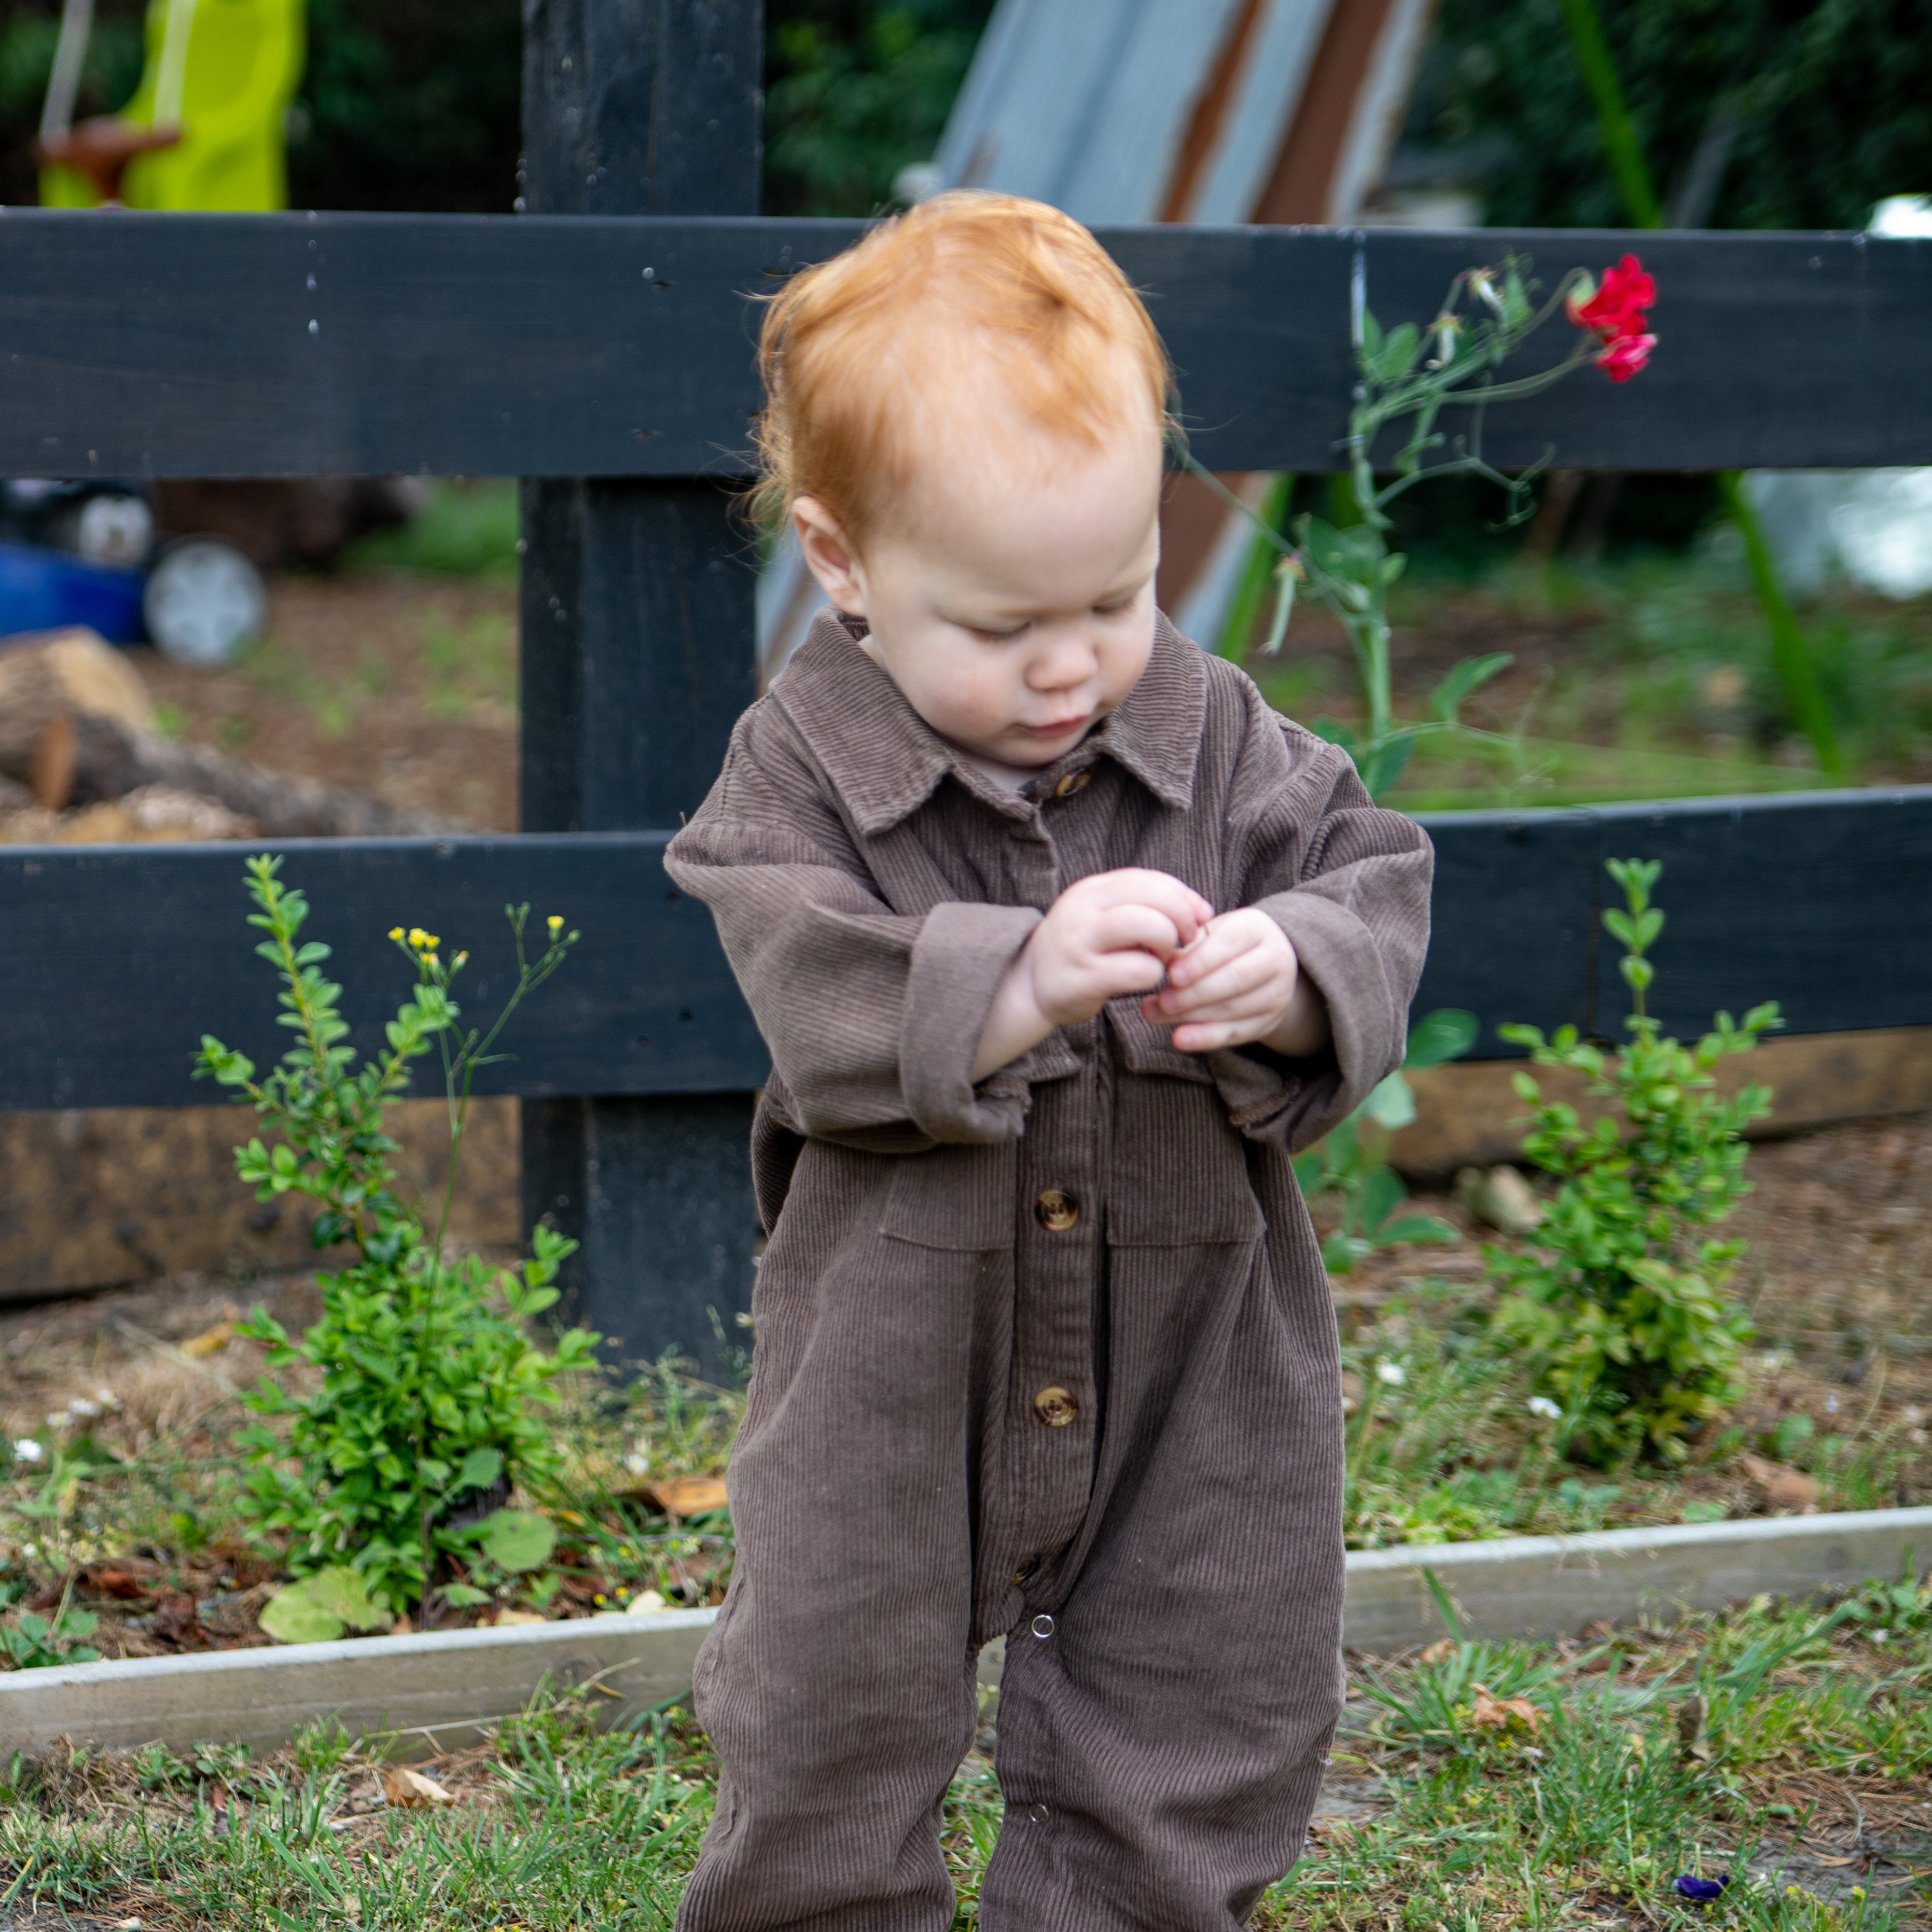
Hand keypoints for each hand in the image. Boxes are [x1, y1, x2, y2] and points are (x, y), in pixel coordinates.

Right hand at [972, 869, 1213, 1079]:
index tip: (1199, 916)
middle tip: (1185, 940)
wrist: (1029, 986)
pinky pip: (1140, 969)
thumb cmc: (1080, 951)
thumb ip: (1142, 905)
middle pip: (1152, 896)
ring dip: (1168, 943)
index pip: (1148, 878)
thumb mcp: (1103, 916)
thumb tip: (1200, 910)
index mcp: (1090, 890)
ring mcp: (1080, 943)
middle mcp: (1083, 910)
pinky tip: (1145, 979)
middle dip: (1182, 918)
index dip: (1183, 895)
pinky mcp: (1084, 979)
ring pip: (1147, 925)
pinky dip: (1154, 974)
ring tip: (1163, 958)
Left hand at [1140, 907, 1329, 1056]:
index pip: (1229, 943)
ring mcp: (1277, 992)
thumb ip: (1188, 943)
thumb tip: (1161, 959)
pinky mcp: (1269, 1020)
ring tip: (1156, 1016)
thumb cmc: (1223, 945)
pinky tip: (1179, 1039)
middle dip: (1193, 993)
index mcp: (1256, 928)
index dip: (1199, 961)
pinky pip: (1237, 1032)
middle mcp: (1276, 958)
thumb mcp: (1210, 933)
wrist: (1262, 966)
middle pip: (1235, 979)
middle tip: (1161, 1001)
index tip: (1171, 975)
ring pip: (1234, 1008)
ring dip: (1192, 1016)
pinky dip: (1206, 1038)